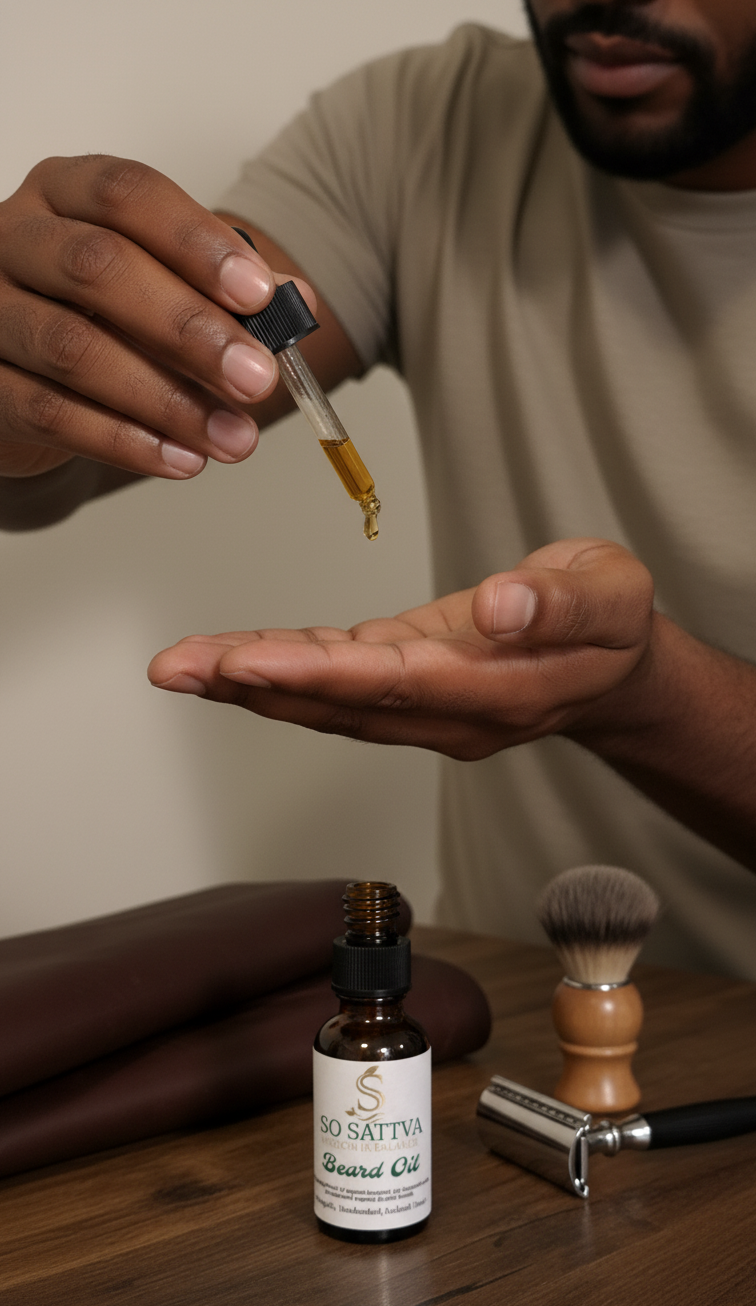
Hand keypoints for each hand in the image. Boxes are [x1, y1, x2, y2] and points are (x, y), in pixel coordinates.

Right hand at [0, 155, 313, 478]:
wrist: (25, 378)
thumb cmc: (101, 317)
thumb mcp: (164, 287)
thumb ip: (228, 290)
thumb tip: (297, 302)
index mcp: (65, 193)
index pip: (127, 194)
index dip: (196, 243)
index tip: (260, 295)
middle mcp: (15, 238)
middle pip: (97, 269)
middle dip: (189, 329)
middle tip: (256, 379)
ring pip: (72, 350)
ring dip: (166, 400)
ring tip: (233, 438)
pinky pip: (48, 413)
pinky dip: (124, 442)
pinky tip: (180, 459)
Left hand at [147, 539, 655, 758]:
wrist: (614, 665)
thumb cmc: (612, 622)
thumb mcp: (610, 594)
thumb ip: (560, 604)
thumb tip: (500, 605)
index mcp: (497, 690)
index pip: (393, 685)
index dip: (315, 677)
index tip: (247, 664)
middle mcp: (450, 711)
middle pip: (340, 705)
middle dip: (254, 687)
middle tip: (177, 668)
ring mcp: (425, 706)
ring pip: (327, 703)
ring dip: (250, 687)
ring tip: (180, 665)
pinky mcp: (408, 683)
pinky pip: (335, 685)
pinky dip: (279, 674)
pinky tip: (229, 661)